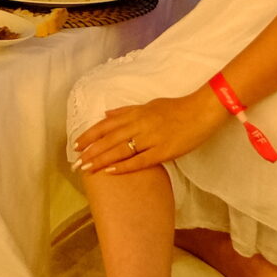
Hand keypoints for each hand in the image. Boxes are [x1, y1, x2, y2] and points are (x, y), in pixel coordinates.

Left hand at [75, 90, 221, 176]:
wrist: (201, 111)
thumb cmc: (176, 108)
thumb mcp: (149, 104)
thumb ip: (126, 111)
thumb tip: (106, 114)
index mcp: (136, 113)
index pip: (106, 125)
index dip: (90, 135)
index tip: (76, 145)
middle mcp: (140, 124)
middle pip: (110, 139)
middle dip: (91, 151)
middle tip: (75, 164)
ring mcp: (151, 138)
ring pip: (121, 150)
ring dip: (102, 160)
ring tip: (87, 168)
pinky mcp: (163, 151)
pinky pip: (140, 160)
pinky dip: (125, 166)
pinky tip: (111, 172)